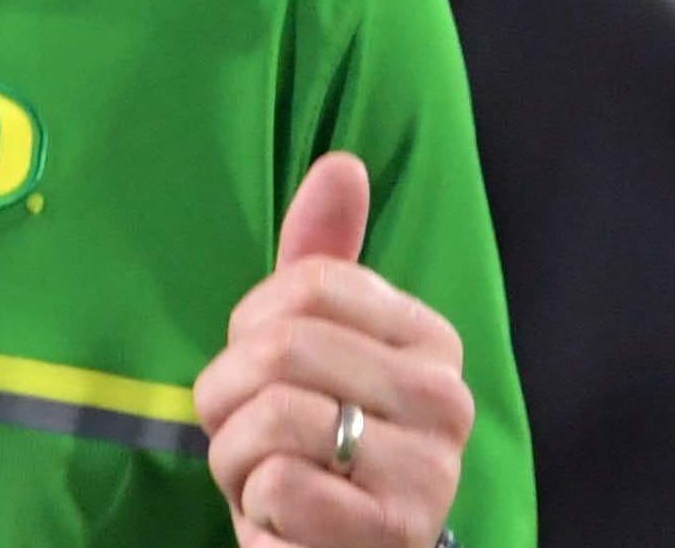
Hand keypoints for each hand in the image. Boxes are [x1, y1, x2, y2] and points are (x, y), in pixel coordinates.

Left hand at [191, 152, 473, 547]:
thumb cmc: (319, 444)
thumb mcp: (314, 345)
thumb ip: (324, 256)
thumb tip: (341, 163)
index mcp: (431, 341)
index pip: (308, 284)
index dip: (250, 326)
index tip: (260, 365)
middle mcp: (446, 401)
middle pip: (283, 346)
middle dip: (228, 396)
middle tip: (248, 433)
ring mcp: (428, 473)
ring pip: (274, 415)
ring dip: (234, 455)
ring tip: (264, 477)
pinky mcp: (393, 534)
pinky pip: (278, 485)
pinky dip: (255, 505)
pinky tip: (284, 519)